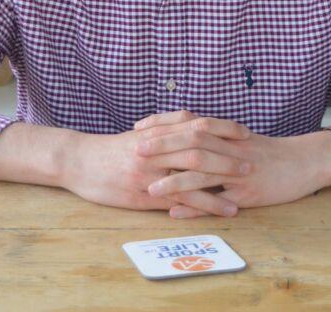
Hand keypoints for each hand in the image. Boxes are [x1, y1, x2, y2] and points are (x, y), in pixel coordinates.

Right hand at [60, 110, 250, 216]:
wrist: (79, 161)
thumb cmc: (112, 148)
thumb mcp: (140, 132)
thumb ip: (166, 125)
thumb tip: (192, 119)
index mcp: (156, 131)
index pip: (196, 125)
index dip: (222, 128)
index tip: (244, 132)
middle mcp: (155, 148)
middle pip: (198, 148)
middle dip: (227, 154)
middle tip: (251, 160)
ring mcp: (150, 172)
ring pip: (191, 175)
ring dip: (220, 183)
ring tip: (243, 192)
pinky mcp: (144, 195)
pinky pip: (178, 201)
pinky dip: (201, 206)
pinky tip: (218, 212)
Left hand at [135, 112, 330, 217]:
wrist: (305, 161)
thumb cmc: (269, 151)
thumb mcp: (240, 138)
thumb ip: (214, 136)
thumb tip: (184, 133)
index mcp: (226, 133)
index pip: (189, 122)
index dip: (163, 124)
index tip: (139, 128)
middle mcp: (230, 148)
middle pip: (192, 142)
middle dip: (163, 146)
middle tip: (136, 150)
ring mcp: (239, 171)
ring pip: (203, 172)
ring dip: (175, 180)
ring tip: (150, 188)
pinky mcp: (249, 194)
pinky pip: (219, 201)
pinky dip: (197, 207)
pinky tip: (176, 212)